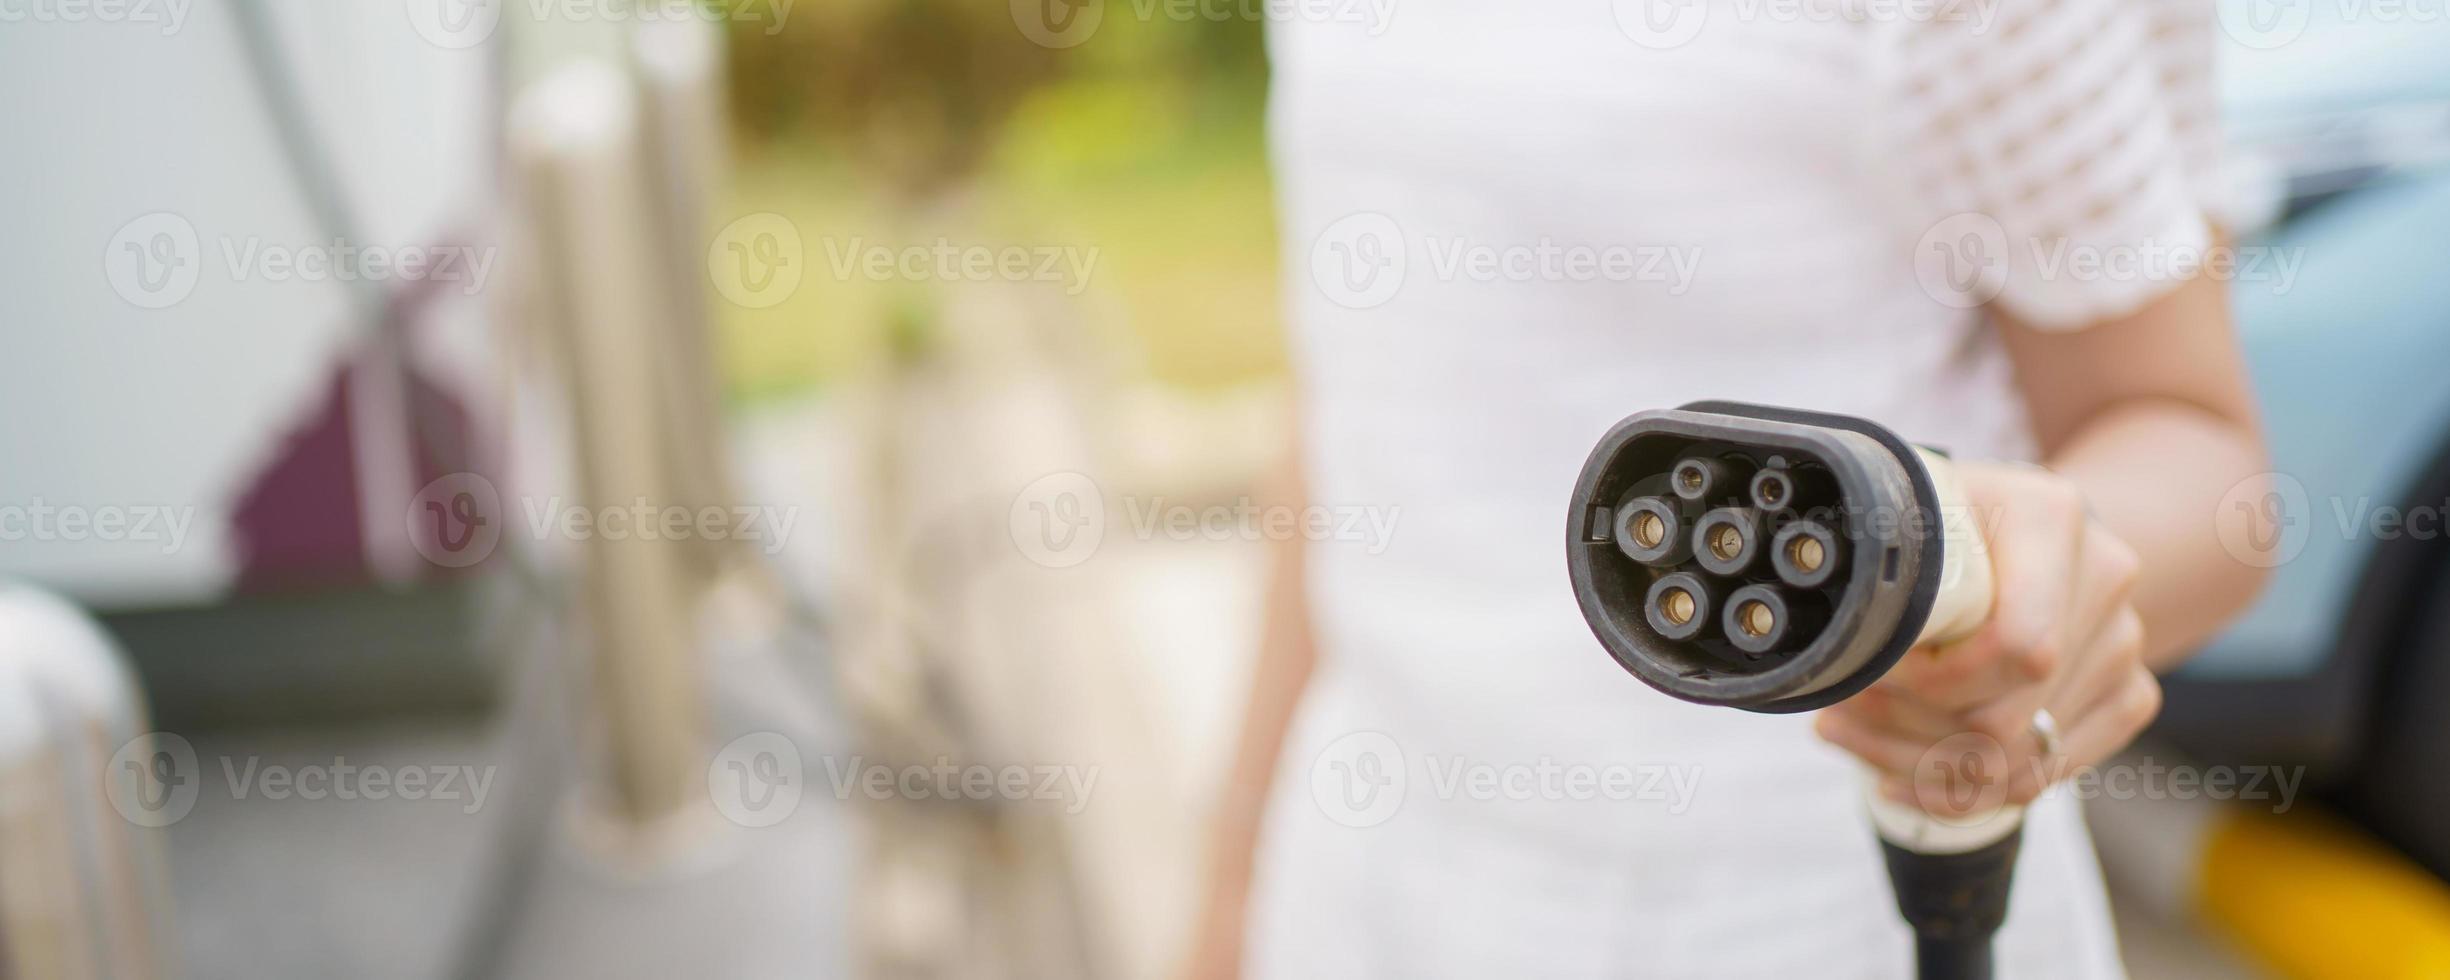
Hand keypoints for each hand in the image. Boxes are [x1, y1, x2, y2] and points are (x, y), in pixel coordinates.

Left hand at [1813, 460, 2160, 816]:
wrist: (2013, 523)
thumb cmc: (1940, 520)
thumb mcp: (1903, 514)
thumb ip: (1887, 564)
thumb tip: (1844, 648)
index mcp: (2052, 519)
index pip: (2014, 647)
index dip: (1931, 681)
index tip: (1866, 674)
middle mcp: (2106, 579)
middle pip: (2005, 715)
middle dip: (1904, 728)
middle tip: (1836, 716)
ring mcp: (2124, 643)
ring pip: (2017, 760)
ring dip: (1916, 765)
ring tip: (1850, 737)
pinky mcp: (2128, 694)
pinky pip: (2043, 777)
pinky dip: (1960, 793)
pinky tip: (1897, 773)